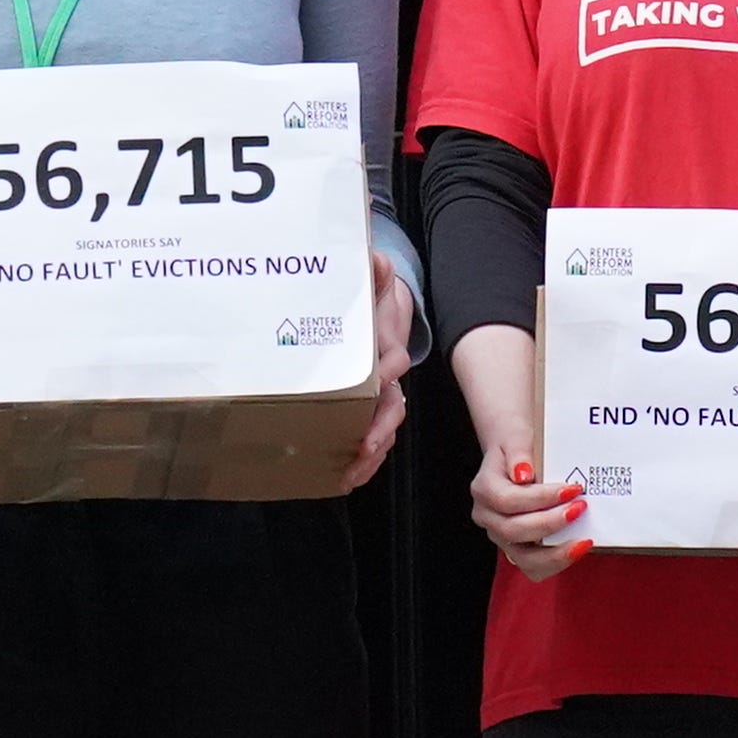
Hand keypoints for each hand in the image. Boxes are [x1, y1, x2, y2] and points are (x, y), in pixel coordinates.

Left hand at [332, 260, 421, 498]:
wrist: (379, 313)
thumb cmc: (372, 303)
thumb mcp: (373, 283)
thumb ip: (375, 272)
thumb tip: (376, 259)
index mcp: (386, 349)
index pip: (394, 362)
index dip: (388, 372)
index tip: (380, 379)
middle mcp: (387, 377)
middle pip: (392, 407)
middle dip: (380, 430)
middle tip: (365, 447)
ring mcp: (379, 397)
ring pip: (382, 429)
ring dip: (370, 455)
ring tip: (351, 475)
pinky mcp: (366, 410)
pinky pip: (369, 437)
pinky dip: (361, 460)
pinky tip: (343, 479)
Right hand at [452, 324, 585, 580]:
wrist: (515, 456)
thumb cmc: (519, 446)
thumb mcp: (517, 437)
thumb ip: (519, 451)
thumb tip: (523, 473)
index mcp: (484, 489)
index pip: (508, 500)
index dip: (541, 498)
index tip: (573, 488)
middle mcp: (487, 516)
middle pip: (514, 530)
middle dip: (551, 522)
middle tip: (581, 508)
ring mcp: (500, 536)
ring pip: (523, 558)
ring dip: (555, 553)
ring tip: (583, 541)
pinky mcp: (516, 549)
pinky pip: (534, 567)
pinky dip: (556, 562)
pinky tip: (577, 548)